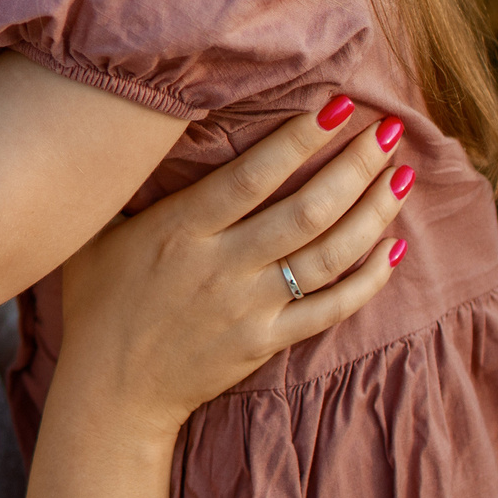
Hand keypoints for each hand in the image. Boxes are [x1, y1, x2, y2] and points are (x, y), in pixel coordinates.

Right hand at [55, 103, 410, 441]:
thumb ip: (128, 186)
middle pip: (306, 210)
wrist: (109, 392)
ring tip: (400, 176)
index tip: (339, 106)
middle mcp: (221, 266)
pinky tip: (395, 247)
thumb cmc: (98, 302)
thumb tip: (144, 128)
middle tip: (387, 132)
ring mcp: (249, 309)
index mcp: (180, 230)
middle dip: (354, 166)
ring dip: (372, 213)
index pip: (252, 175)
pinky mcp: (266, 343)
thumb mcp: (97, 234)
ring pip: (328, 255)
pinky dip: (369, 279)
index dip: (299, 138)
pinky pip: (331, 309)